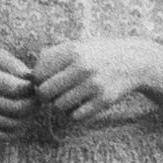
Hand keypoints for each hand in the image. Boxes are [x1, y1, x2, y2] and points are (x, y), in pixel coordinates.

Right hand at [0, 49, 42, 138]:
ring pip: (12, 124)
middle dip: (34, 103)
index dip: (31, 88)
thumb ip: (14, 65)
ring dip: (28, 117)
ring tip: (30, 106)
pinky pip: (3, 135)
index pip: (14, 89)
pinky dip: (18, 130)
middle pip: (16, 109)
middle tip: (37, 96)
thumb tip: (33, 79)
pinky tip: (20, 118)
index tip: (35, 83)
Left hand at [26, 37, 158, 126]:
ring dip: (60, 106)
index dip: (38, 81)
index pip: (38, 74)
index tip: (45, 82)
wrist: (133, 61)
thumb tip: (28, 76)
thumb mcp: (76, 46)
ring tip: (67, 98)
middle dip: (45, 96)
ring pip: (60, 106)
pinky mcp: (104, 100)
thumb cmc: (97, 55)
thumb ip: (51, 56)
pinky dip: (74, 114)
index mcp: (72, 51)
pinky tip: (79, 105)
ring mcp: (94, 85)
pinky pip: (76, 116)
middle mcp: (82, 67)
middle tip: (52, 95)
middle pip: (45, 93)